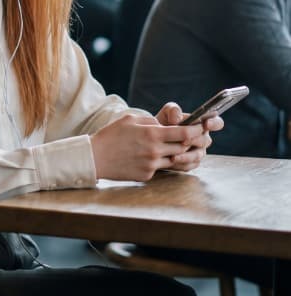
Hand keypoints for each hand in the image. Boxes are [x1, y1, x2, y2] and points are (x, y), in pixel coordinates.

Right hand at [90, 105, 220, 182]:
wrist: (95, 157)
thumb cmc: (112, 135)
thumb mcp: (131, 120)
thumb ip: (151, 122)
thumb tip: (166, 126)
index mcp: (152, 134)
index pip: (184, 133)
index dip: (195, 131)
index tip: (199, 128)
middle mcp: (154, 151)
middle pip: (182, 148)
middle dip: (188, 143)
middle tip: (189, 139)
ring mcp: (151, 165)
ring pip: (174, 160)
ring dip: (175, 154)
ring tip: (169, 147)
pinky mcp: (146, 175)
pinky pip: (160, 168)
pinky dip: (159, 162)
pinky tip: (149, 157)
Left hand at [156, 101, 222, 170]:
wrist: (153, 139)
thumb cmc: (163, 123)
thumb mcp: (166, 113)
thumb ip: (173, 110)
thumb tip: (177, 117)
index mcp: (202, 124)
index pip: (217, 123)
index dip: (214, 123)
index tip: (206, 124)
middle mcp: (203, 139)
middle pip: (206, 141)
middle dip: (195, 140)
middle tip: (183, 141)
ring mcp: (198, 152)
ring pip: (198, 155)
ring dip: (187, 155)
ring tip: (174, 155)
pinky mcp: (191, 163)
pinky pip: (190, 165)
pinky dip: (181, 163)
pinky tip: (171, 161)